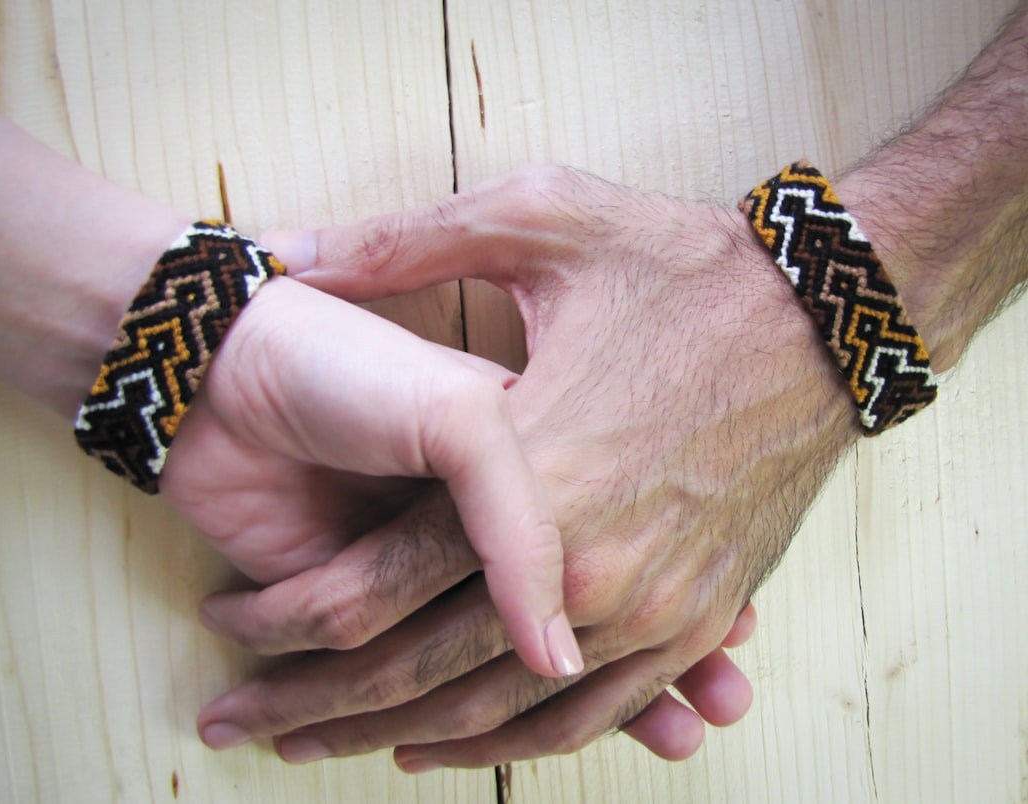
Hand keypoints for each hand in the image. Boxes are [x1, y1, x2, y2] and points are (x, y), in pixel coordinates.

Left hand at [198, 166, 857, 765]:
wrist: (822, 314)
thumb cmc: (683, 264)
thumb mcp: (541, 217)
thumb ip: (402, 241)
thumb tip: (285, 248)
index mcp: (532, 469)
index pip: (378, 585)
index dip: (286, 620)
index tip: (228, 630)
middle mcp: (590, 561)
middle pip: (422, 668)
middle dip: (321, 704)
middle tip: (249, 722)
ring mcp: (651, 602)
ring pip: (498, 712)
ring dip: (405, 736)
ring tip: (329, 744)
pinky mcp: (693, 613)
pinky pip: (588, 714)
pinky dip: (512, 742)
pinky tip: (454, 743)